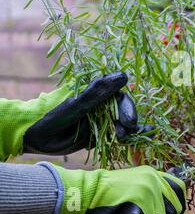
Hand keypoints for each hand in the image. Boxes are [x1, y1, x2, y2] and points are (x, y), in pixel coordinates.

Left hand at [0, 72, 151, 159]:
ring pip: (122, 123)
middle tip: (124, 132)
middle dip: (127, 121)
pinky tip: (141, 137)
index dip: (127, 108)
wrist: (34, 136)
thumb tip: (124, 75)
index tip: (128, 121)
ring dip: (127, 130)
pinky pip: (115, 134)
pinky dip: (128, 137)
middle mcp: (101, 104)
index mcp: (97, 92)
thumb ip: (100, 91)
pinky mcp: (98, 133)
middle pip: (124, 111)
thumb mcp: (77, 103)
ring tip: (122, 138)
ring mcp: (100, 119)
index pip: (120, 97)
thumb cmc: (53, 114)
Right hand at [43, 163, 185, 213]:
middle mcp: (154, 181)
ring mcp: (149, 193)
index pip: (179, 189)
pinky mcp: (143, 206)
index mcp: (153, 174)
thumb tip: (169, 203)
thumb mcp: (133, 181)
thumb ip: (151, 186)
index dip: (176, 203)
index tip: (170, 212)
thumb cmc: (107, 191)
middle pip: (174, 207)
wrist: (88, 192)